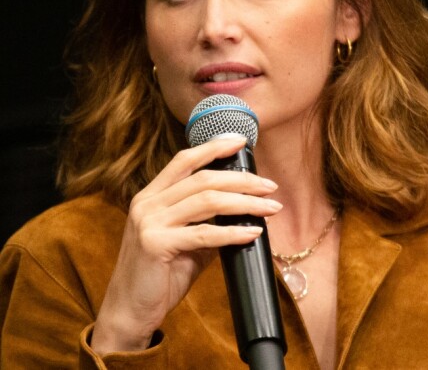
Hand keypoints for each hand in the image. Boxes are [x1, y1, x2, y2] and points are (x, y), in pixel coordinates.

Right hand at [91, 136, 281, 353]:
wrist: (130, 312)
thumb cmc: (161, 274)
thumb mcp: (184, 240)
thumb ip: (207, 221)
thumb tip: (245, 209)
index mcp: (152, 195)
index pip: (185, 160)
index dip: (213, 147)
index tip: (241, 142)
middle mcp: (148, 202)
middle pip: (203, 178)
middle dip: (242, 179)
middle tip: (270, 186)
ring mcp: (149, 222)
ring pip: (207, 201)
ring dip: (245, 202)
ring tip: (271, 206)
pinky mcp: (155, 245)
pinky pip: (204, 234)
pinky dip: (233, 232)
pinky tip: (254, 232)